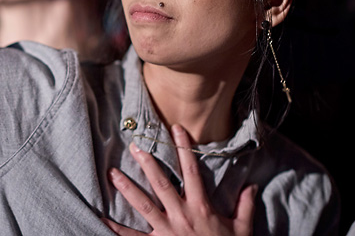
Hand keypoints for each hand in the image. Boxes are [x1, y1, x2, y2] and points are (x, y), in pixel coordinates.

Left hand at [104, 124, 255, 235]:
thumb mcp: (242, 229)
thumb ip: (245, 206)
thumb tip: (252, 186)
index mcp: (201, 207)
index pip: (192, 172)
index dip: (184, 149)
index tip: (176, 129)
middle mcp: (182, 215)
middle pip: (162, 184)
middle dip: (147, 164)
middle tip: (134, 146)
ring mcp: (167, 231)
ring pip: (144, 205)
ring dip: (127, 188)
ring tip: (112, 173)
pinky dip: (116, 228)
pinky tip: (102, 218)